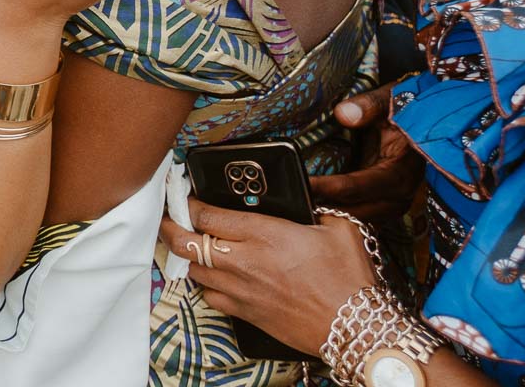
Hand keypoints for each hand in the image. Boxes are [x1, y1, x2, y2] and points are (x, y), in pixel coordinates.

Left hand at [160, 198, 376, 354]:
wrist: (357, 328)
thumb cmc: (351, 280)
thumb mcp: (340, 229)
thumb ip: (316, 211)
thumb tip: (306, 206)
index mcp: (265, 233)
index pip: (206, 214)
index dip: (187, 202)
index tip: (182, 195)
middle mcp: (245, 260)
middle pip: (186, 241)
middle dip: (169, 226)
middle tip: (167, 217)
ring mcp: (242, 289)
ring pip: (193, 269)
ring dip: (185, 255)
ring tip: (184, 243)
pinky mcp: (246, 314)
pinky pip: (210, 297)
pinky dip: (204, 284)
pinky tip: (210, 276)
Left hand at [308, 84, 422, 221]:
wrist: (419, 119)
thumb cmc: (402, 108)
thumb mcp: (388, 100)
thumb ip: (368, 105)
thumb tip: (343, 114)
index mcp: (401, 171)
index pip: (357, 187)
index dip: (328, 187)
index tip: (302, 184)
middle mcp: (400, 194)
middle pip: (356, 212)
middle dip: (325, 209)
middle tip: (293, 202)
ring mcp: (392, 203)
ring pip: (357, 219)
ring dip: (330, 215)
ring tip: (299, 208)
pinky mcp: (383, 204)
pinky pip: (358, 215)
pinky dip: (337, 213)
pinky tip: (313, 206)